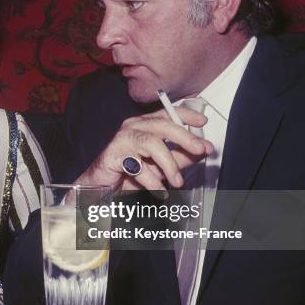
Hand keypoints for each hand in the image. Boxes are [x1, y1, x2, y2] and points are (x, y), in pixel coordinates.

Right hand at [77, 106, 213, 190]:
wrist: (101, 187)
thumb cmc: (129, 173)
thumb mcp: (161, 165)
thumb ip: (181, 156)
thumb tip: (203, 149)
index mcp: (145, 125)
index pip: (168, 113)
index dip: (186, 115)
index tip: (202, 121)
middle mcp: (133, 127)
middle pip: (162, 124)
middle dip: (185, 137)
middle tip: (200, 150)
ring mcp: (122, 139)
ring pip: (152, 143)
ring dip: (169, 164)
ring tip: (177, 181)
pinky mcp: (114, 155)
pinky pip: (139, 167)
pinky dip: (152, 182)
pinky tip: (159, 191)